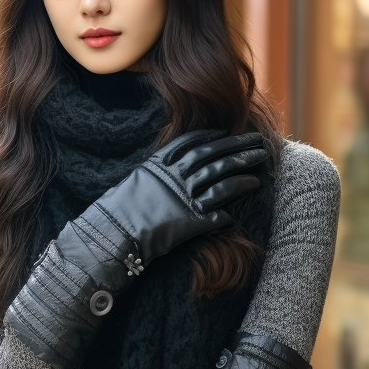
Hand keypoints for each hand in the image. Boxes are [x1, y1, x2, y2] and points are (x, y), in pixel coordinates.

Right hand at [5, 130, 266, 368]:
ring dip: (242, 175)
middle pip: (213, 158)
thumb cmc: (115, 211)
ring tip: (258, 170)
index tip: (227, 132)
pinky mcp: (190, 222)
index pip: (193, 143)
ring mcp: (184, 199)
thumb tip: (169, 167)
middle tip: (257, 143)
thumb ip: (155, 173)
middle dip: (237, 149)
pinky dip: (229, 209)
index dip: (213, 137)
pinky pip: (216, 214)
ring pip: (221, 182)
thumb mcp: (134, 182)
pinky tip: (241, 204)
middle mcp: (175, 178)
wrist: (110, 236)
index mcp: (160, 164)